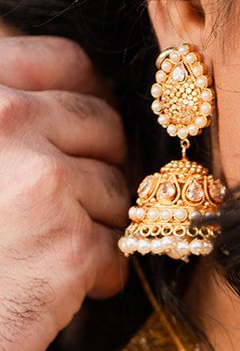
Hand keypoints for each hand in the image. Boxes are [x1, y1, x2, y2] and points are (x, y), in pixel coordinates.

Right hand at [0, 34, 128, 350]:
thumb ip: (13, 115)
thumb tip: (96, 93)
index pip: (71, 63)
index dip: (91, 98)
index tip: (87, 132)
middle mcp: (9, 121)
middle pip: (106, 125)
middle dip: (98, 167)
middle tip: (69, 206)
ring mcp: (45, 181)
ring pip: (118, 188)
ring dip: (97, 224)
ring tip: (48, 249)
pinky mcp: (72, 245)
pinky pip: (118, 248)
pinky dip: (97, 275)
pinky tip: (57, 287)